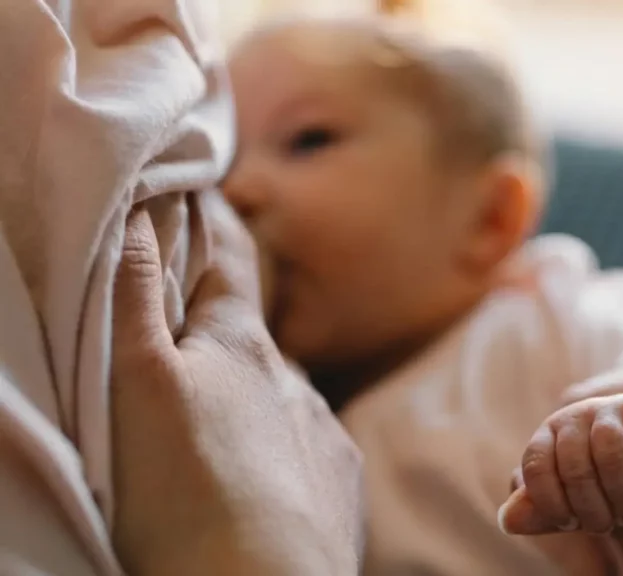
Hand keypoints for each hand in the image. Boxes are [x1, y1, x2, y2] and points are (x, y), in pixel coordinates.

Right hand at [110, 195, 363, 575]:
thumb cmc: (188, 492)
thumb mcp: (139, 384)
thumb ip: (135, 297)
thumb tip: (140, 213)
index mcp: (242, 347)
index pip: (230, 263)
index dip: (216, 224)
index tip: (207, 191)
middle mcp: (293, 381)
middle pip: (253, 338)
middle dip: (226, 330)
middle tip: (191, 341)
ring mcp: (323, 433)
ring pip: (282, 398)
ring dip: (254, 399)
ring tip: (218, 429)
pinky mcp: (340, 484)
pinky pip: (308, 450)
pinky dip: (282, 452)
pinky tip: (260, 478)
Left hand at [500, 393, 622, 534]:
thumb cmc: (596, 476)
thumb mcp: (566, 493)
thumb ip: (539, 508)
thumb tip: (506, 521)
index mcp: (547, 435)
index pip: (536, 466)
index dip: (550, 502)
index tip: (569, 524)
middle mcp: (574, 416)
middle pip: (575, 464)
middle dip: (591, 506)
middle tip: (604, 527)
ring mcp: (610, 409)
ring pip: (610, 450)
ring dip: (621, 494)